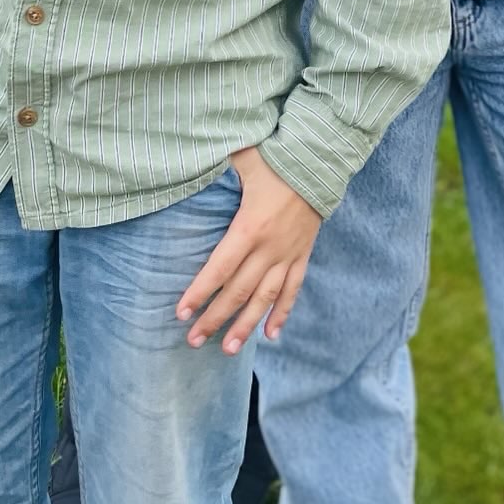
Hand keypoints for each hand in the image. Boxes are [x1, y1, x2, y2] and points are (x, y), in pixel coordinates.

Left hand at [176, 146, 320, 354]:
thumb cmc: (278, 159)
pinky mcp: (302, 255)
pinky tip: (270, 335)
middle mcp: (269, 248)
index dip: (199, 292)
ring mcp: (287, 255)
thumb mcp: (246, 158)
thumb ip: (219, 161)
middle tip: (193, 342)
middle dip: (214, 318)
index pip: (220, 268)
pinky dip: (282, 313)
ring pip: (264, 299)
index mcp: (250, 227)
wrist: (321, 164)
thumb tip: (192, 154)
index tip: (181, 313)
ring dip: (246, 326)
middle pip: (238, 291)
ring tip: (228, 349)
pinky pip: (292, 290)